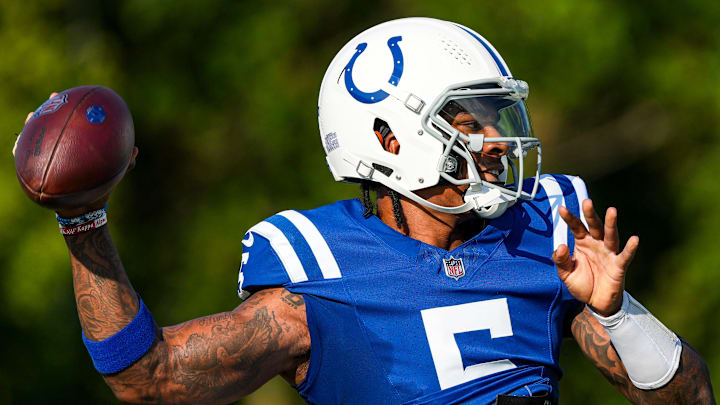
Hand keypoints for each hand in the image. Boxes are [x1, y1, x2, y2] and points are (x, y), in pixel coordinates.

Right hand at [16, 92, 138, 217]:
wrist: (88, 209)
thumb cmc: (101, 189)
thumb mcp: (115, 173)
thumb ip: (125, 162)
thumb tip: (135, 151)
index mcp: (85, 147)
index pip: (79, 123)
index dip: (77, 108)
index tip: (80, 97)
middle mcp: (69, 148)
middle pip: (59, 125)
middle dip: (54, 110)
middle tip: (53, 98)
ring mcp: (55, 157)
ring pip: (41, 138)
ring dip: (35, 127)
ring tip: (31, 117)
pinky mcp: (44, 169)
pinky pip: (28, 158)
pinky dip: (22, 152)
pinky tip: (17, 147)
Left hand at [552, 199, 638, 316]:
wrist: (595, 303)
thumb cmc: (582, 284)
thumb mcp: (566, 274)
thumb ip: (561, 260)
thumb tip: (561, 246)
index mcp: (583, 243)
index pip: (576, 227)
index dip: (570, 218)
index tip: (562, 209)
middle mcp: (597, 244)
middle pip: (594, 226)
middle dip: (591, 214)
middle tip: (587, 202)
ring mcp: (609, 253)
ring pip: (611, 236)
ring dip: (611, 224)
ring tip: (611, 211)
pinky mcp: (618, 266)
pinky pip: (625, 256)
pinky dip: (630, 248)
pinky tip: (634, 239)